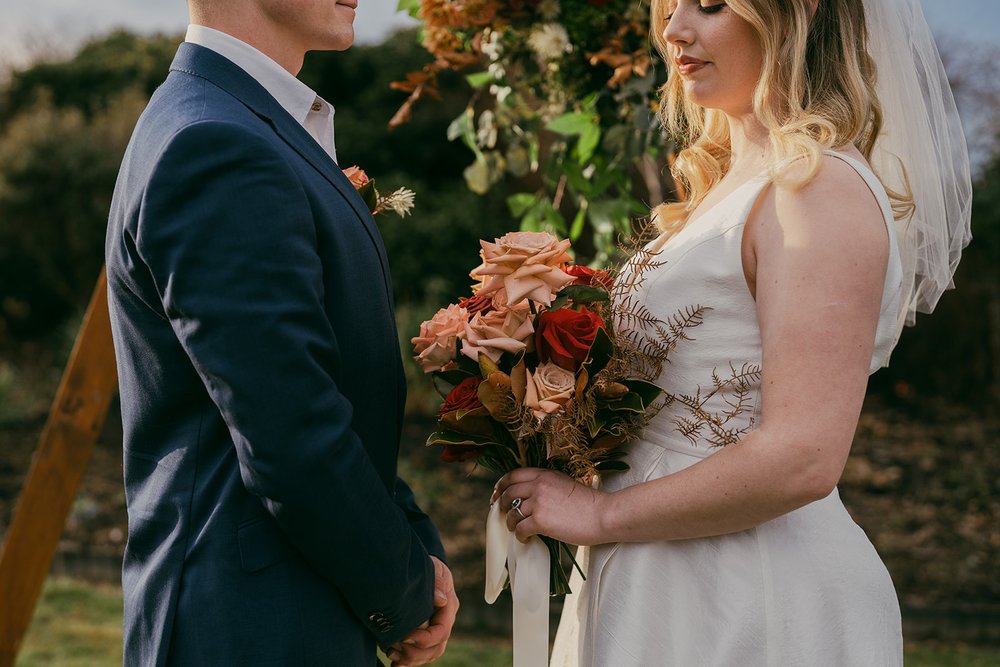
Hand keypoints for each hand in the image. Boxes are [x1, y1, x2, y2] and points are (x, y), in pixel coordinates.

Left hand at [386, 556, 458, 665]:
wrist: (422, 568)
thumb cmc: (429, 567)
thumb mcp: (435, 568)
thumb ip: (437, 581)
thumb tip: (441, 599)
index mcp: (449, 608)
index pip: (441, 632)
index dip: (423, 639)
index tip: (404, 636)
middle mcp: (443, 622)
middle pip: (435, 649)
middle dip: (415, 653)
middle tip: (393, 647)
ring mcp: (434, 630)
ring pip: (428, 655)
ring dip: (409, 659)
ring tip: (390, 652)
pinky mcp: (423, 635)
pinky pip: (419, 655)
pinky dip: (406, 661)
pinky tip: (394, 662)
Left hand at [491, 468, 609, 545]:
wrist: (604, 515)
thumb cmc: (590, 504)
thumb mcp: (565, 485)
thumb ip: (547, 487)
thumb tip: (530, 498)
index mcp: (545, 474)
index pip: (513, 475)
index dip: (501, 485)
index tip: (497, 494)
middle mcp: (539, 484)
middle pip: (508, 492)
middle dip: (501, 504)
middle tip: (502, 514)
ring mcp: (539, 501)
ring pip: (512, 513)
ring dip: (511, 523)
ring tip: (517, 529)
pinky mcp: (541, 520)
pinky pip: (520, 529)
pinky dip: (520, 536)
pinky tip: (526, 539)